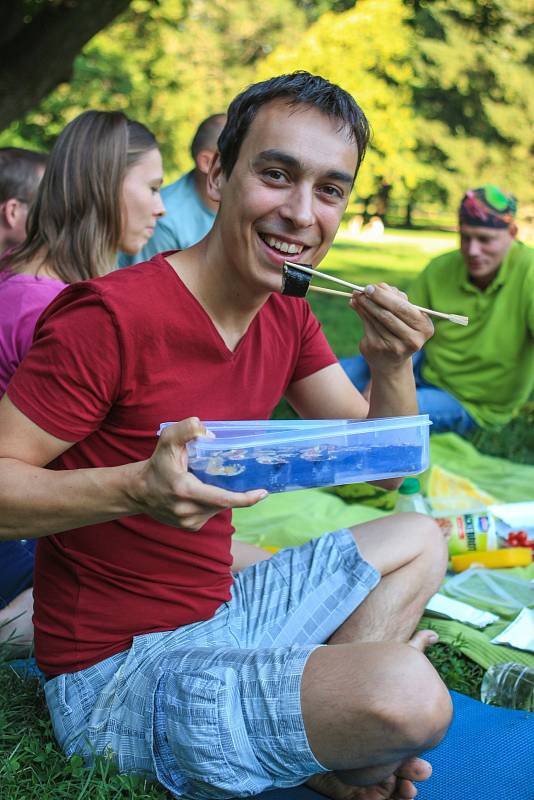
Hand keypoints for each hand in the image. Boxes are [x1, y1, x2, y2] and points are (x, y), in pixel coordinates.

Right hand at [130, 417, 266, 529]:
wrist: (139, 491)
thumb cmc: (157, 464)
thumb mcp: (168, 440)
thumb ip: (186, 430)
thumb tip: (209, 433)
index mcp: (185, 491)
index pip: (223, 499)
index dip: (246, 498)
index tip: (263, 493)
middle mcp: (188, 511)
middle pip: (223, 502)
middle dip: (235, 491)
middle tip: (242, 478)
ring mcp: (188, 522)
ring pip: (218, 508)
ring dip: (221, 496)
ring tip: (210, 482)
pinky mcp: (189, 527)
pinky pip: (210, 513)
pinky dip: (212, 503)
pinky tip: (204, 492)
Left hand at [350, 283, 432, 373]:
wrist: (391, 361)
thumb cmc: (399, 331)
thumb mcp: (403, 314)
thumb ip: (393, 299)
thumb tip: (376, 287)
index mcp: (424, 327)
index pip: (403, 308)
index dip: (385, 296)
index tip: (371, 287)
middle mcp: (413, 340)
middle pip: (389, 315)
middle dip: (374, 300)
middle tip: (362, 289)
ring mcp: (396, 347)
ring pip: (377, 320)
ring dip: (364, 305)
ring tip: (356, 295)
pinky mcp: (379, 350)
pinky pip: (368, 326)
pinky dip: (361, 314)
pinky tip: (355, 305)